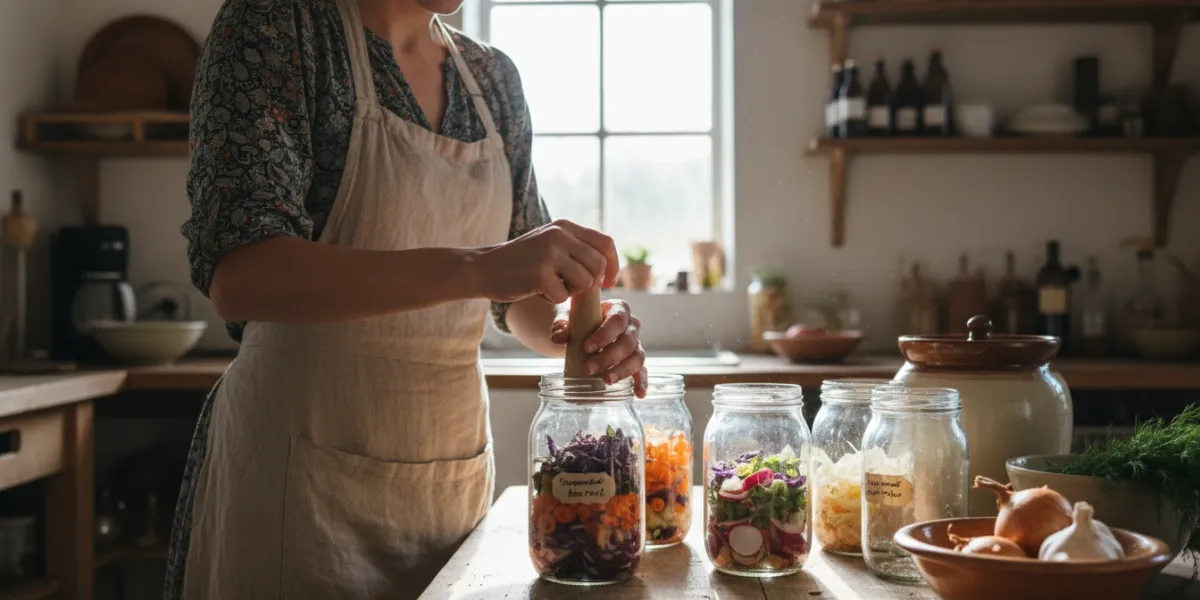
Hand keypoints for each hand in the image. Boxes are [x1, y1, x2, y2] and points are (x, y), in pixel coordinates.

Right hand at [473, 220, 619, 303]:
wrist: (483, 268)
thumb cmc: (521, 262)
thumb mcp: (550, 244)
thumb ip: (576, 249)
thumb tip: (609, 269)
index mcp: (565, 226)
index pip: (605, 243)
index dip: (613, 265)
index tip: (609, 282)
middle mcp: (559, 235)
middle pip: (598, 265)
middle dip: (590, 283)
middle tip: (571, 287)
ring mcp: (549, 253)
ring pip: (585, 282)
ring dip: (571, 292)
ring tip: (552, 286)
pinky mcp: (539, 273)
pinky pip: (563, 296)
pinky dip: (552, 299)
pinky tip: (537, 290)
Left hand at [551, 299, 647, 396]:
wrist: (582, 329)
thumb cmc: (579, 320)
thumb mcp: (569, 318)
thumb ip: (563, 325)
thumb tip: (558, 337)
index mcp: (618, 309)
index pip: (617, 319)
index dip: (604, 334)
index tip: (587, 347)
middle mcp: (631, 326)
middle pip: (628, 341)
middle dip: (609, 356)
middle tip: (589, 369)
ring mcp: (635, 344)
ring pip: (637, 357)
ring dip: (622, 370)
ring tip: (606, 380)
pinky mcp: (635, 361)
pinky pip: (642, 371)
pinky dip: (641, 382)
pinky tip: (638, 393)